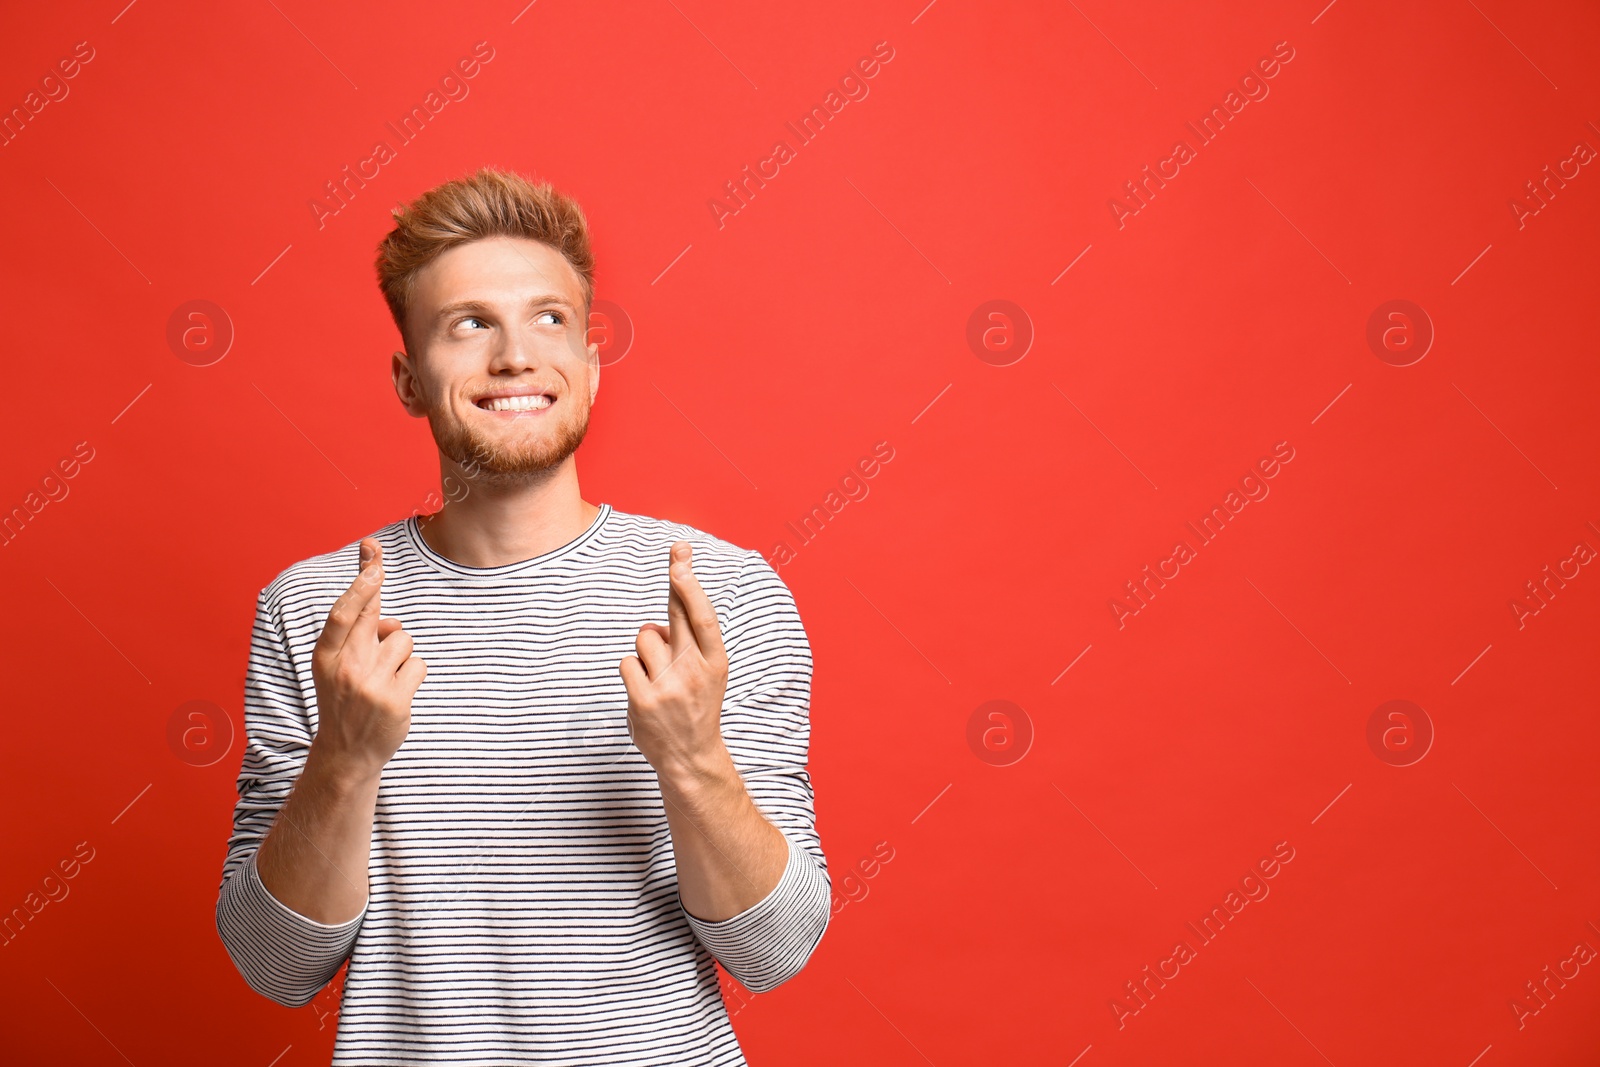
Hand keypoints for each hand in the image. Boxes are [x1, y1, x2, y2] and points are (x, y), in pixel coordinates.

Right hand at [309, 538, 426, 785]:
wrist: (346, 752)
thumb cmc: (345, 699)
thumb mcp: (336, 666)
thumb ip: (357, 637)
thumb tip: (386, 617)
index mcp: (325, 657)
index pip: (342, 615)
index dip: (359, 586)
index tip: (372, 563)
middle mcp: (345, 668)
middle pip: (372, 616)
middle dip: (373, 584)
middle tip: (376, 566)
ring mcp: (370, 684)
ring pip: (403, 640)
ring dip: (400, 654)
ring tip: (384, 678)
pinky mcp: (395, 700)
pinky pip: (418, 665)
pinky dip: (412, 674)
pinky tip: (397, 692)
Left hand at [619, 542, 730, 783]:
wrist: (690, 756)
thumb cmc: (696, 704)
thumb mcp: (707, 672)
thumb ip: (689, 638)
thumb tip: (666, 603)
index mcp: (715, 662)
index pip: (703, 617)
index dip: (691, 587)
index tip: (682, 561)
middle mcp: (695, 671)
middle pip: (678, 614)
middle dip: (679, 578)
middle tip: (678, 549)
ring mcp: (668, 686)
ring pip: (644, 637)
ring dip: (646, 649)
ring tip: (658, 675)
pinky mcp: (643, 700)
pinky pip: (627, 663)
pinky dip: (632, 670)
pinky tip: (645, 690)